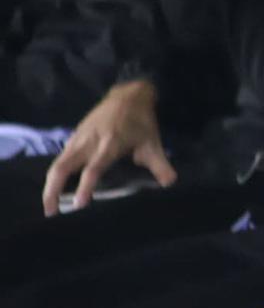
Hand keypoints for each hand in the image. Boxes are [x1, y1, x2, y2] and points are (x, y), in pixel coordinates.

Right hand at [42, 80, 176, 215]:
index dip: (85, 187)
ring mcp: (78, 139)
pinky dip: (55, 174)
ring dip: (49, 185)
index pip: (93, 169)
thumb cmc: (141, 121)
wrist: (129, 94)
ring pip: (57, 163)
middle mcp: (88, 142)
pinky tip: (55, 188)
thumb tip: (170, 183)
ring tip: (49, 207)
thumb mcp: (152, 143)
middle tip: (50, 213)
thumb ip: (159, 164)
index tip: (79, 205)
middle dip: (52, 190)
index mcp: (109, 144)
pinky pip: (59, 158)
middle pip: (62, 167)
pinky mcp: (73, 136)